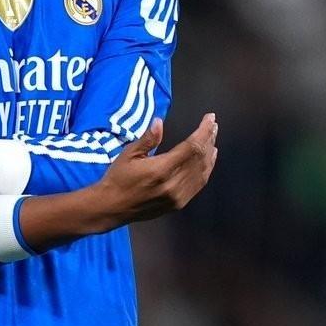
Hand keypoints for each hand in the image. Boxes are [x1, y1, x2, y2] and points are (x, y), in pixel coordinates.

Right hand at [91, 113, 216, 225]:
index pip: (191, 147)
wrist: (112, 208)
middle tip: (213, 125)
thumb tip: (159, 122)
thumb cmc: (118, 178)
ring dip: (210, 154)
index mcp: (161, 169)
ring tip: (212, 139)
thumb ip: (148, 139)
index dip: (203, 131)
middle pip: (200, 159)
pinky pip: (198, 185)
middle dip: (208, 139)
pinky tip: (208, 161)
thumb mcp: (129, 154)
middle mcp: (174, 184)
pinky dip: (206, 170)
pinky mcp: (178, 204)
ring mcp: (178, 197)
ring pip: (203, 172)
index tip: (210, 118)